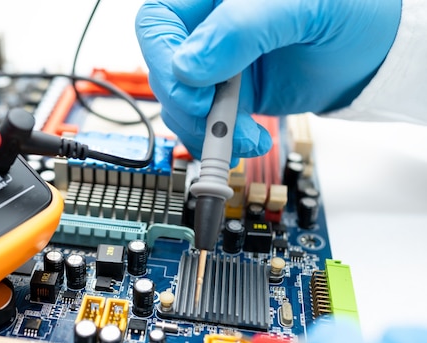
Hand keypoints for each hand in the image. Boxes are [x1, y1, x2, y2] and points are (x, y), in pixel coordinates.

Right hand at [135, 0, 400, 160]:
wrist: (375, 53)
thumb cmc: (351, 10)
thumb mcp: (302, 5)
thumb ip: (242, 28)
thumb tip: (187, 67)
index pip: (158, 21)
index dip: (164, 57)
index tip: (196, 87)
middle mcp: (209, 26)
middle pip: (163, 68)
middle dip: (187, 104)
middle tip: (220, 123)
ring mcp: (217, 63)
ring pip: (179, 102)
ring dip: (205, 129)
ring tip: (247, 137)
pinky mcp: (229, 94)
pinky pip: (204, 121)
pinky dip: (218, 140)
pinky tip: (247, 140)